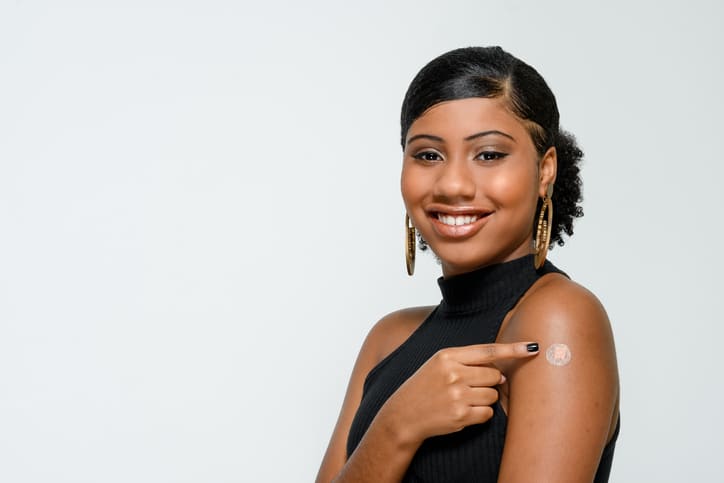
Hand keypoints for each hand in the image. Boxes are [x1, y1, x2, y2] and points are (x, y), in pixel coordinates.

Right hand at [378, 342, 538, 446]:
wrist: (403, 414)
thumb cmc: (424, 387)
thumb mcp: (439, 365)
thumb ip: (467, 362)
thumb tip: (501, 372)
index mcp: (447, 356)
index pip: (487, 351)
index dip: (512, 349)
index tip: (532, 347)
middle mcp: (453, 373)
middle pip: (493, 375)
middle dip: (488, 382)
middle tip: (469, 387)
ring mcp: (457, 395)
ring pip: (492, 395)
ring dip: (484, 399)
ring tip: (462, 400)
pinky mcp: (461, 415)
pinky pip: (487, 413)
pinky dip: (480, 414)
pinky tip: (462, 412)